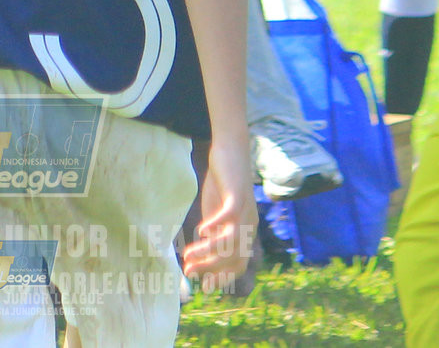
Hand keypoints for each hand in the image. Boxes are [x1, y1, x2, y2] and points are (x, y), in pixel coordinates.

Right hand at [181, 139, 256, 288]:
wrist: (231, 151)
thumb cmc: (222, 183)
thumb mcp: (215, 213)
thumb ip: (211, 233)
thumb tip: (199, 254)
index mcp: (246, 232)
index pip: (239, 264)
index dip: (222, 277)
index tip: (203, 286)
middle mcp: (250, 225)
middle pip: (235, 258)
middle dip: (211, 268)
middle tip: (188, 271)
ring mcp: (245, 211)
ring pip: (230, 241)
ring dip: (208, 251)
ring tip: (188, 254)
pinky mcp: (237, 195)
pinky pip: (229, 216)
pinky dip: (215, 225)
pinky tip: (201, 229)